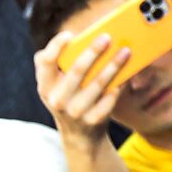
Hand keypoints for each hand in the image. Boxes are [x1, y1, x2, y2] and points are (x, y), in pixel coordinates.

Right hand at [33, 24, 131, 143]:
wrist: (79, 136)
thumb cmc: (69, 99)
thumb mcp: (56, 86)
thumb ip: (60, 64)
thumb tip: (84, 40)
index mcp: (45, 86)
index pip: (45, 63)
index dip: (55, 47)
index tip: (69, 35)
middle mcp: (58, 100)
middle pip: (77, 70)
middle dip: (93, 51)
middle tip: (107, 37)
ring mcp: (76, 112)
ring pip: (98, 83)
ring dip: (114, 65)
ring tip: (125, 51)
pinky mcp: (94, 120)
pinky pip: (110, 98)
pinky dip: (118, 85)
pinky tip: (127, 74)